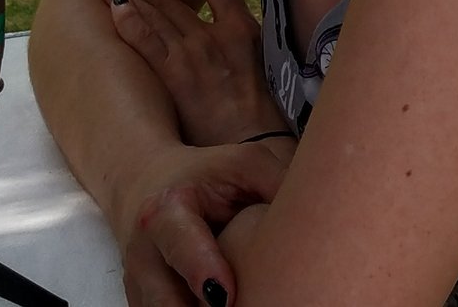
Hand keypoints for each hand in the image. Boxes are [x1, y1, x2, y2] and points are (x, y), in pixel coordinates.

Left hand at [102, 0, 290, 148]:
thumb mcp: (260, 68)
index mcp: (243, 28)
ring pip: (155, 14)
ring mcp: (196, 55)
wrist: (260, 149)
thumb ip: (238, 46)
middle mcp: (218, 34)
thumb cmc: (263, 117)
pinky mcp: (178, 79)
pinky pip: (147, 43)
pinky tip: (112, 7)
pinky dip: (129, 22)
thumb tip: (222, 32)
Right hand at [116, 142, 290, 306]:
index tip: (226, 296)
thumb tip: (318, 214)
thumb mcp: (243, 164)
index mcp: (167, 212)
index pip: (181, 245)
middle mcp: (144, 253)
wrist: (148, 183)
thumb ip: (276, 182)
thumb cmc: (205, 175)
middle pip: (165, 300)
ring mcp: (139, 283)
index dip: (202, 270)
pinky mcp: (142, 303)